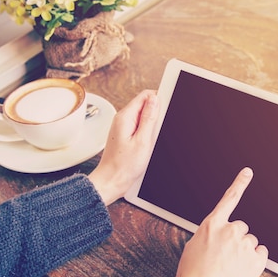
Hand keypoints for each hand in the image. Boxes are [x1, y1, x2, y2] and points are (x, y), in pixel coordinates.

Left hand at [88, 90, 158, 204]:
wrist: (111, 181)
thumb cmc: (124, 166)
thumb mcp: (142, 141)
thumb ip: (149, 118)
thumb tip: (155, 99)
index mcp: (125, 117)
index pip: (145, 95)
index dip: (158, 99)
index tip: (166, 110)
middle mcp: (122, 119)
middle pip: (144, 105)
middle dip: (156, 114)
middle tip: (157, 131)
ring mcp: (123, 127)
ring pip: (142, 117)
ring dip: (151, 125)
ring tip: (151, 140)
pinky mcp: (125, 135)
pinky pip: (139, 127)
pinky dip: (146, 132)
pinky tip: (147, 144)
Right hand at [175, 168, 268, 276]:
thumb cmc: (192, 276)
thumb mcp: (193, 248)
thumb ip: (210, 236)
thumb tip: (220, 238)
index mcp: (212, 225)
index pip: (229, 199)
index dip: (239, 184)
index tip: (248, 172)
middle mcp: (230, 231)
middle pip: (242, 228)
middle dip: (237, 239)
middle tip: (226, 257)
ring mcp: (245, 245)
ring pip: (251, 242)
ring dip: (245, 252)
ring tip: (231, 268)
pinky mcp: (256, 261)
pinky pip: (261, 254)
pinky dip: (255, 261)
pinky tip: (243, 270)